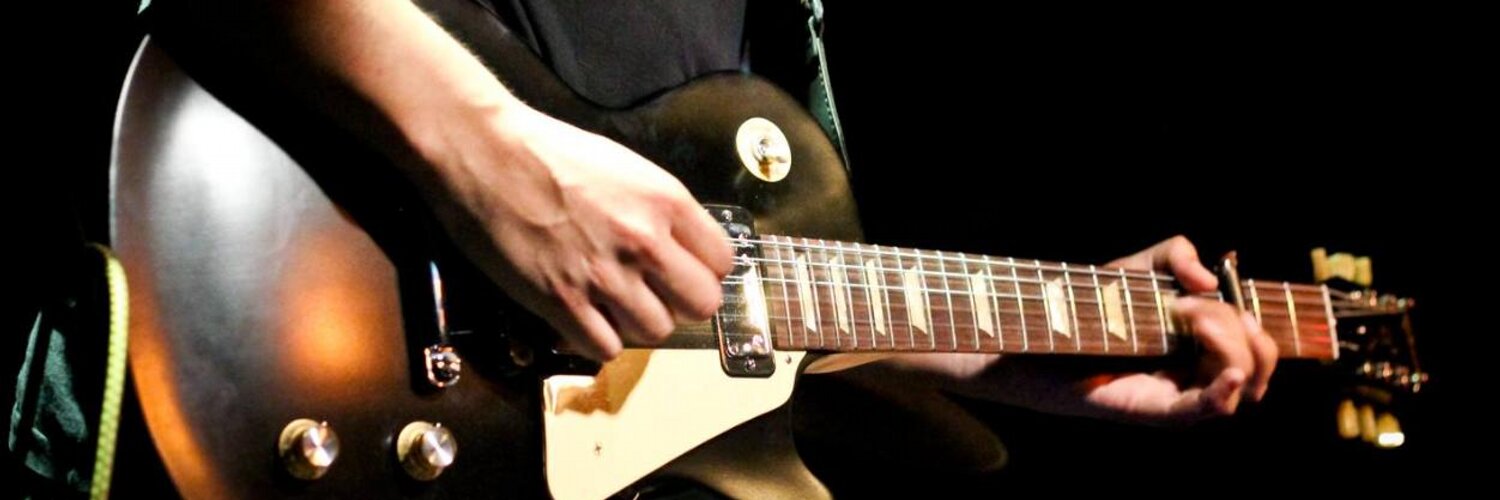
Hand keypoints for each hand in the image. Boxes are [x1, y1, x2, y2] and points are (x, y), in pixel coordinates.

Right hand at [424, 106, 733, 360]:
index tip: (679, 270)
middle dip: (680, 303)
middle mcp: (644, 240)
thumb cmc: (548, 151)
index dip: (702, 269)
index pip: (721, 262)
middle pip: (701, 304)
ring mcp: (604, 274)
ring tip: (611, 302)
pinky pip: (605, 348)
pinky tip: (582, 316)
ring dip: (636, 322)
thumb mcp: (625, 168)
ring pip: (656, 332)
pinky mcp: (562, 301)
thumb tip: (679, 249)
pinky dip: (597, 339)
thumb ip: (659, 211)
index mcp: (666, 201)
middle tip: (651, 292)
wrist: (483, 151)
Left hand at [1083, 236, 1278, 423]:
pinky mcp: (1161, 409)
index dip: (1243, 310)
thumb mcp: (1140, 266)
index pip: (1254, 336)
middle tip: (1190, 305)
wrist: (1048, 333)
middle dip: (1235, 325)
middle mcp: (1202, 371)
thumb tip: (1211, 279)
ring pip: (1243, 386)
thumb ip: (1176, 253)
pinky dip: (1225, 392)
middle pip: (1256, 361)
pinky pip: (1209, 410)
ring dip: (1231, 348)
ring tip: (1194, 320)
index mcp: (1206, 342)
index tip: (1207, 284)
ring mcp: (1184, 393)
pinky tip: (1232, 374)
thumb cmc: (1094, 303)